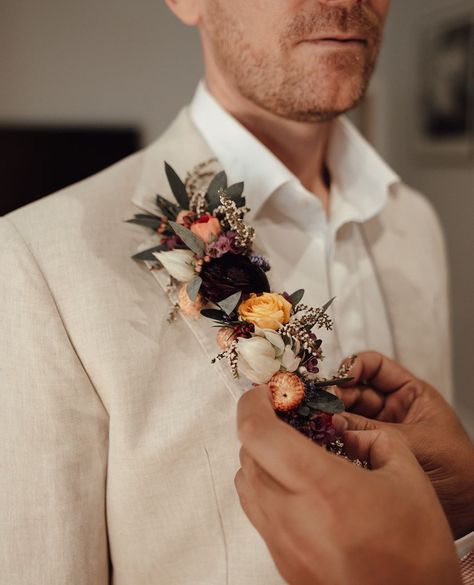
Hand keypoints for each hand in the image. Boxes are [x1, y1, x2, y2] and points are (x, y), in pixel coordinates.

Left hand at [235, 386, 460, 584]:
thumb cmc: (416, 552)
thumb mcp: (408, 477)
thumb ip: (374, 439)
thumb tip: (346, 429)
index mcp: (322, 487)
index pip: (258, 433)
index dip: (252, 404)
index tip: (264, 394)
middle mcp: (291, 516)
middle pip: (247, 455)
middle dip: (259, 427)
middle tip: (283, 417)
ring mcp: (282, 544)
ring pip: (245, 484)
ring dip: (259, 457)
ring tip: (289, 450)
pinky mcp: (282, 564)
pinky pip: (257, 513)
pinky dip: (265, 488)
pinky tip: (296, 486)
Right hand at [336, 351, 473, 538]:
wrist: (468, 509)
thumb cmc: (459, 469)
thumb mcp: (418, 442)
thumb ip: (374, 431)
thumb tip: (334, 421)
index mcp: (410, 394)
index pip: (375, 367)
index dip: (355, 367)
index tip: (340, 378)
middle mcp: (391, 409)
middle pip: (355, 390)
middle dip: (338, 395)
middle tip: (324, 406)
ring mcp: (378, 431)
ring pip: (347, 415)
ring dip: (333, 417)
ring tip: (322, 423)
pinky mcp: (368, 454)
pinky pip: (347, 439)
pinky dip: (334, 438)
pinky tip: (325, 439)